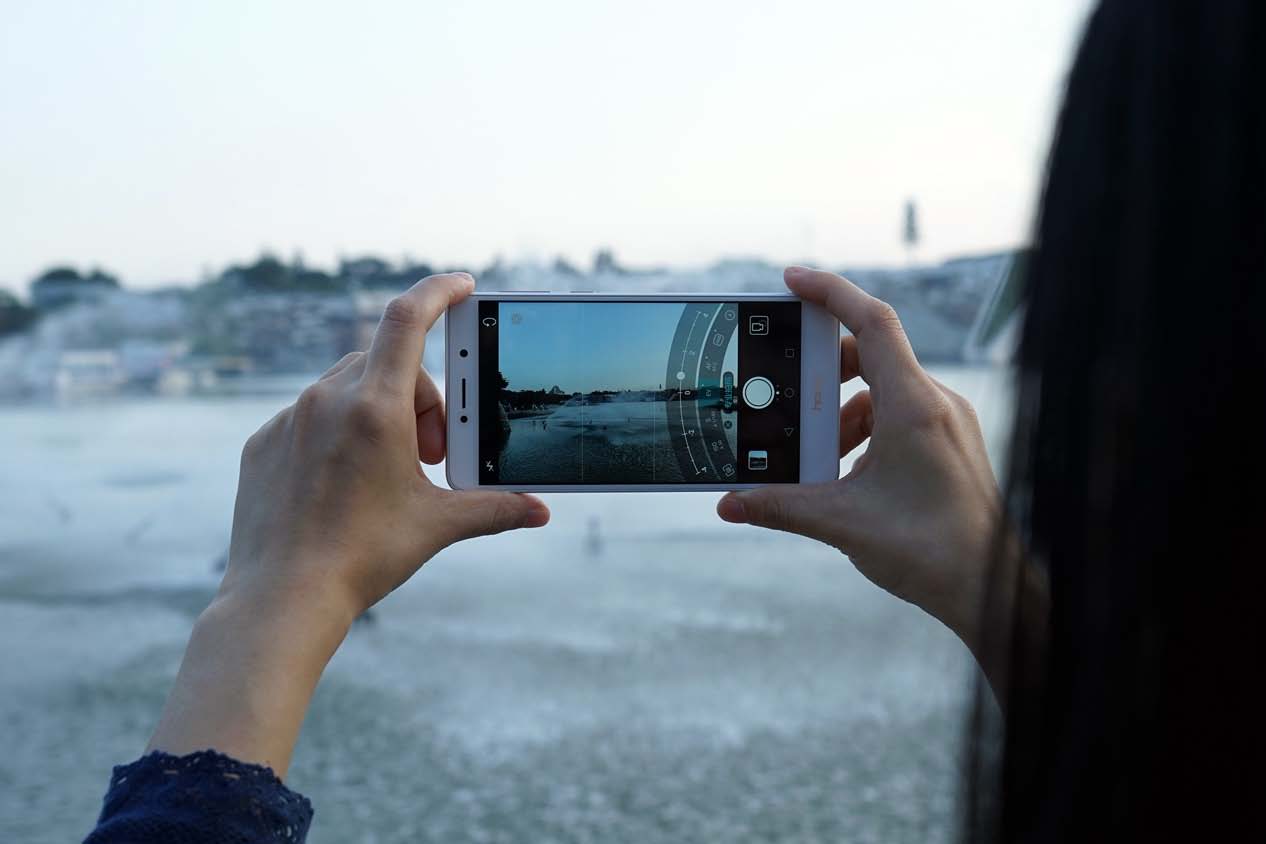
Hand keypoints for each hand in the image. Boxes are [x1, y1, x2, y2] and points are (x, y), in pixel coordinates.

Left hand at [222, 272, 548, 621]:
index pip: (409, 318)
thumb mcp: (437, 526)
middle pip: (389, 363)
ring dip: (379, 411)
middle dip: (420, 396)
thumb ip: (494, 507)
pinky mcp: (263, 442)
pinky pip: (309, 416)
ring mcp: (289, 419)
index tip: (462, 287)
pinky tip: (343, 484)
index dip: (439, 291)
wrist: (282, 598)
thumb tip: (539, 510)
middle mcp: (328, 400)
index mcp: (376, 408)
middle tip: (432, 452)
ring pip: (348, 386)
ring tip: (389, 470)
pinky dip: (337, 433)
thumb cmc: (363, 557)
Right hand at [717, 266, 1005, 650]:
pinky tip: (844, 474)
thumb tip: (730, 503)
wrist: (990, 588)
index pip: (872, 322)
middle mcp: (935, 404)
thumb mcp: (842, 522)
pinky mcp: (948, 444)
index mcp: (914, 406)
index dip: (830, 292)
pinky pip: (898, 418)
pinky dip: (864, 432)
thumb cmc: (932, 550)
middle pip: (871, 356)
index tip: (791, 281)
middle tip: (784, 395)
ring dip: (841, 413)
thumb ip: (781, 506)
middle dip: (822, 373)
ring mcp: (945, 423)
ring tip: (813, 453)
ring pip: (882, 392)